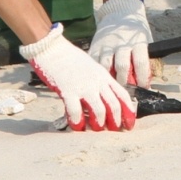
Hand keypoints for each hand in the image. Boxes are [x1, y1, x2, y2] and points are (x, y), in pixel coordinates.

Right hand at [21, 24, 135, 130]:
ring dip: (98, 124)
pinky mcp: (67, 90)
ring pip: (99, 111)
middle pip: (114, 106)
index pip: (123, 95)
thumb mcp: (91, 67)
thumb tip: (103, 99)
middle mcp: (96, 81)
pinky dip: (78, 122)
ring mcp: (83, 86)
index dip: (128, 112)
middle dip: (115, 122)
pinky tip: (76, 126)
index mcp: (103, 75)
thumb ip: (98, 81)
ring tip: (94, 129)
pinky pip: (76, 111)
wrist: (51, 47)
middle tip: (112, 132)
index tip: (129, 125)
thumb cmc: (69, 59)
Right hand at [89, 0, 152, 85]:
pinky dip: (95, 72)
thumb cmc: (135, 32)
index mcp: (137, 42)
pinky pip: (93, 61)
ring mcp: (107, 44)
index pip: (141, 63)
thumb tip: (147, 82)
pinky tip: (97, 79)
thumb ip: (145, 59)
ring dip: (109, 79)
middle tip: (125, 91)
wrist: (120, 12)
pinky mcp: (96, 45)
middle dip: (124, 82)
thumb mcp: (145, 40)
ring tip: (111, 88)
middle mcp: (122, 43)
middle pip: (122, 65)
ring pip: (106, 65)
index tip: (142, 88)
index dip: (142, 78)